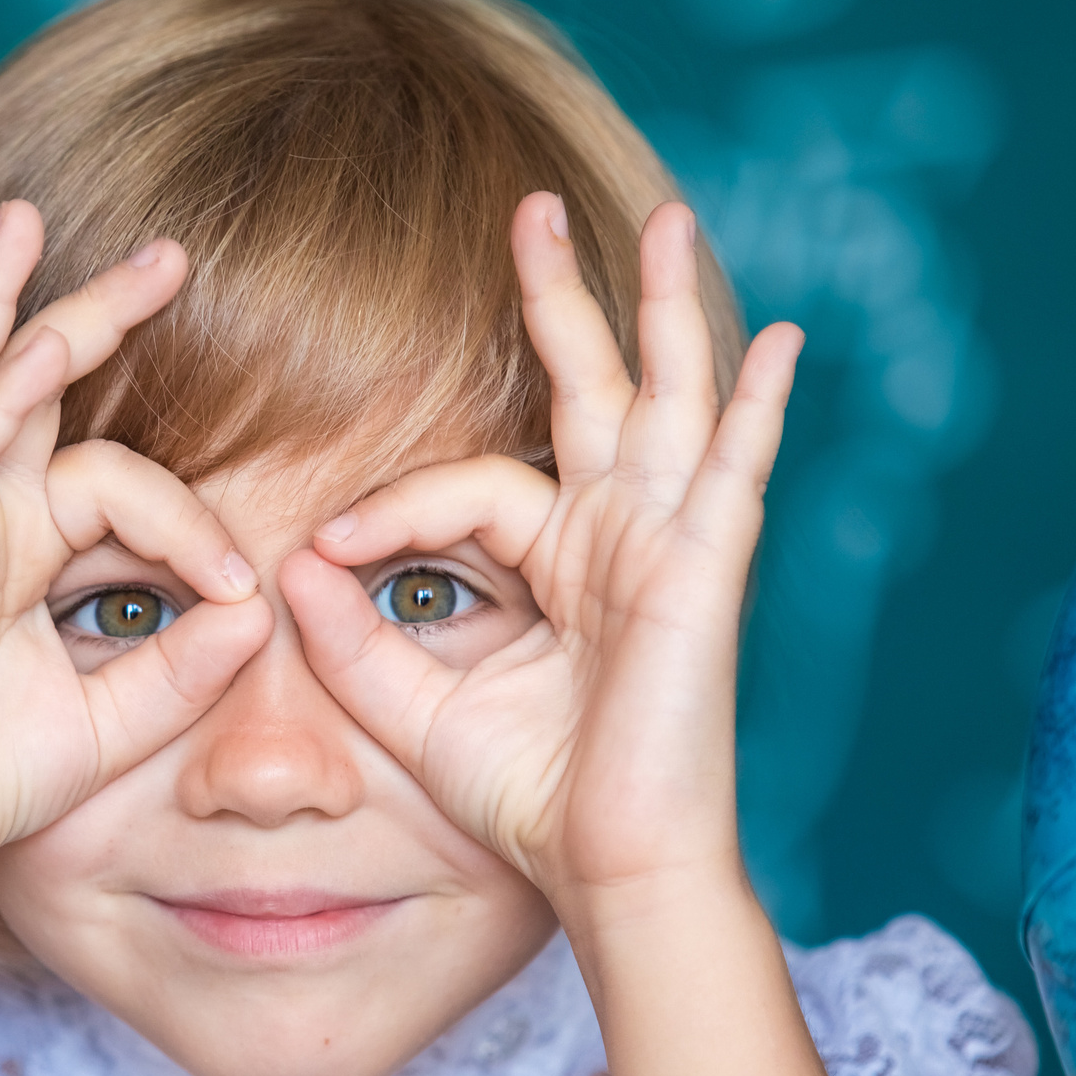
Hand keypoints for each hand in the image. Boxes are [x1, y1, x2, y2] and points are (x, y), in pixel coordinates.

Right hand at [0, 201, 271, 925]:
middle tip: (167, 249)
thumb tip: (257, 608)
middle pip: (31, 377)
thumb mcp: (114, 722)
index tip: (240, 589)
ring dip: (16, 299)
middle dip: (93, 305)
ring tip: (30, 218)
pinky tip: (35, 346)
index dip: (192, 522)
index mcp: (16, 546)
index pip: (116, 480)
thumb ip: (185, 666)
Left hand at [281, 195, 801, 921]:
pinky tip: (779, 343)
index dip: (394, 504)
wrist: (607, 869)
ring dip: (666, 308)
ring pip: (668, 398)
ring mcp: (666, 544)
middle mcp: (617, 535)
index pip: (469, 485)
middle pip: (590, 387)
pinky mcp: (702, 571)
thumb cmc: (529, 799)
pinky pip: (734, 471)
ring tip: (670, 218)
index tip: (331, 546)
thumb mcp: (411, 708)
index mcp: (559, 562)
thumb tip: (295, 555)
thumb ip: (351, 635)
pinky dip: (759, 405)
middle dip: (562, 296)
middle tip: (533, 206)